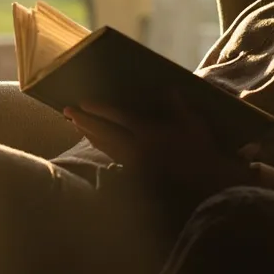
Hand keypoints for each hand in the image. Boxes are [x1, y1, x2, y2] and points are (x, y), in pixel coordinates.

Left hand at [63, 97, 251, 198]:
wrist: (205, 183)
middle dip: (84, 121)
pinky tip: (96, 144)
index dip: (98, 109)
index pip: (117, 117)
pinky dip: (102, 149)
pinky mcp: (137, 174)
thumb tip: (169, 90)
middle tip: (67, 112)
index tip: (83, 103)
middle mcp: (135, 147)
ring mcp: (134, 162)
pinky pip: (113, 158)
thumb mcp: (192, 124)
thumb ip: (178, 107)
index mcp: (147, 132)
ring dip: (89, 134)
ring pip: (105, 146)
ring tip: (76, 125)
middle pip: (103, 132)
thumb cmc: (201, 151)